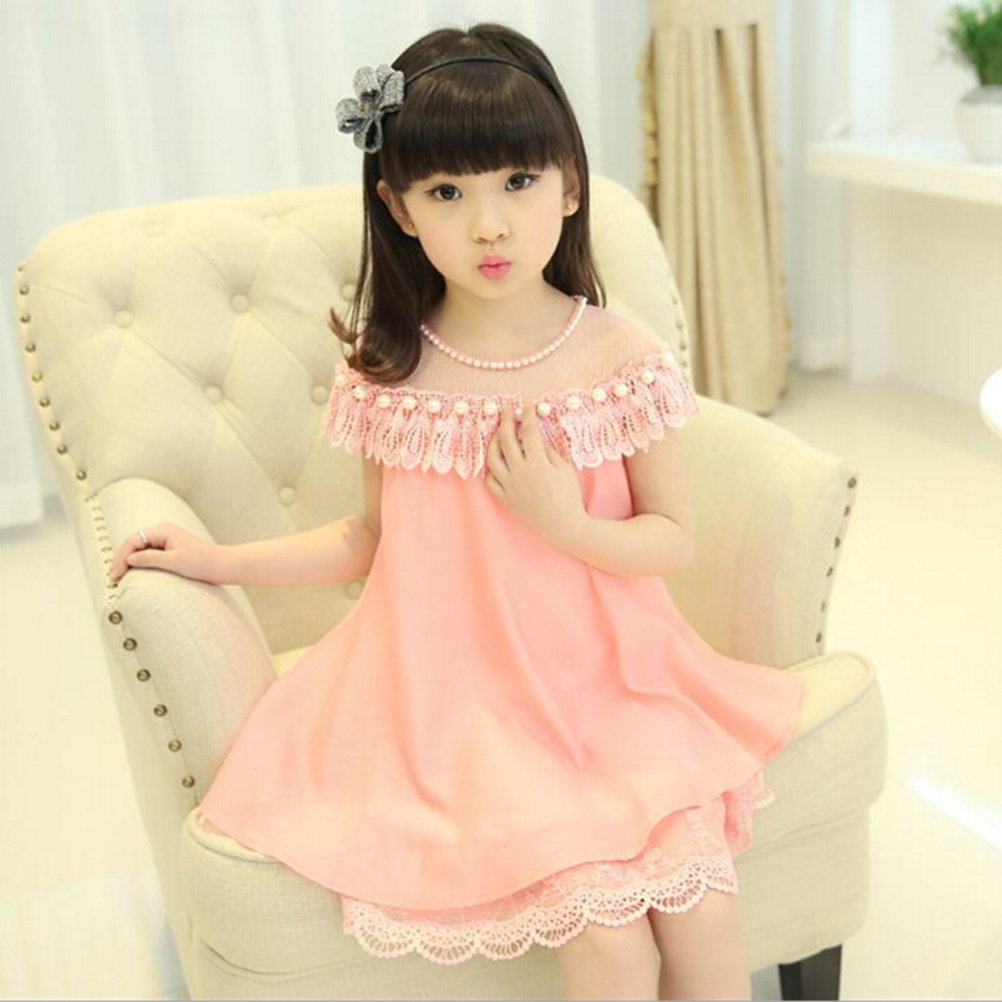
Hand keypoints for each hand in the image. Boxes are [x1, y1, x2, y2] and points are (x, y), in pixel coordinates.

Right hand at [109, 522, 221, 583]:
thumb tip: (130, 559)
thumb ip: (150, 559)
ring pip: (141, 550)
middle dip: (122, 559)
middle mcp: (164, 533)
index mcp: (163, 530)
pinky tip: (135, 574)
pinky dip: (140, 564)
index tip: (116, 573)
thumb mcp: (173, 561)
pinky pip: (149, 556)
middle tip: (114, 577)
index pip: (133, 540)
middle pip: (135, 544)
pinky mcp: (171, 551)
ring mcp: (167, 542)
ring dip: (130, 562)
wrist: (222, 566)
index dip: (122, 557)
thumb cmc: (202, 562)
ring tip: (121, 577)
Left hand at [485, 405, 586, 547]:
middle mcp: (519, 473)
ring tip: (499, 434)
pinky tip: (497, 461)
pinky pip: (491, 480)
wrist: (562, 525)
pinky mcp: (505, 499)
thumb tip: (535, 435)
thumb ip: (548, 450)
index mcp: (537, 464)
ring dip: (493, 442)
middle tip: (508, 412)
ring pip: (492, 459)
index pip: (529, 432)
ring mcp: (509, 486)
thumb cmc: (568, 496)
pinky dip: (492, 469)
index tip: (527, 407)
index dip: (527, 416)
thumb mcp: (564, 469)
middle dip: (506, 422)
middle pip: (506, 441)